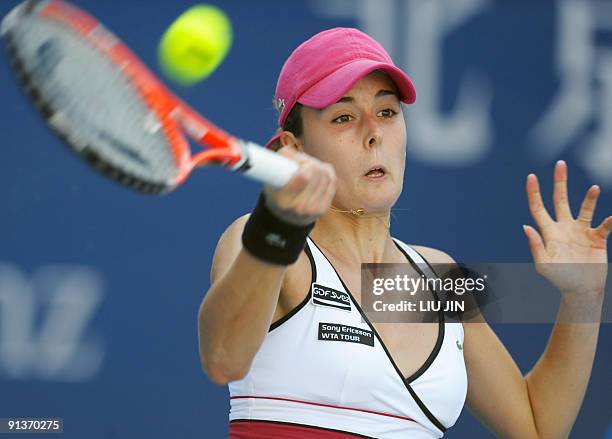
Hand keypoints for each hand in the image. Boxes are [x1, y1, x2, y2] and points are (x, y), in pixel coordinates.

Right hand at [263, 146, 336, 225]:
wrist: (286, 217)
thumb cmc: (278, 190)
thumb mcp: (271, 176)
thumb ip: (280, 160)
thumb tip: (290, 152)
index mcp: (283, 200)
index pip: (304, 176)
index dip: (303, 161)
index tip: (297, 161)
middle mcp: (300, 207)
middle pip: (317, 172)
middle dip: (310, 162)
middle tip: (302, 164)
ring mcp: (313, 209)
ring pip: (325, 174)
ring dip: (318, 166)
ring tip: (308, 170)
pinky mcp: (324, 208)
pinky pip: (332, 180)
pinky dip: (326, 172)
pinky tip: (318, 174)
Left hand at [524, 161, 611, 296]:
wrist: (581, 291)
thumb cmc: (559, 279)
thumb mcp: (543, 264)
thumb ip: (536, 246)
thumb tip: (525, 227)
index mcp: (548, 232)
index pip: (538, 208)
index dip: (534, 193)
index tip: (531, 176)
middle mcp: (564, 227)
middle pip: (560, 199)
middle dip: (559, 182)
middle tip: (560, 164)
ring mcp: (581, 231)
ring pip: (585, 208)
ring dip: (590, 198)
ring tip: (594, 189)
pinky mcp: (597, 238)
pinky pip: (604, 225)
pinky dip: (609, 220)